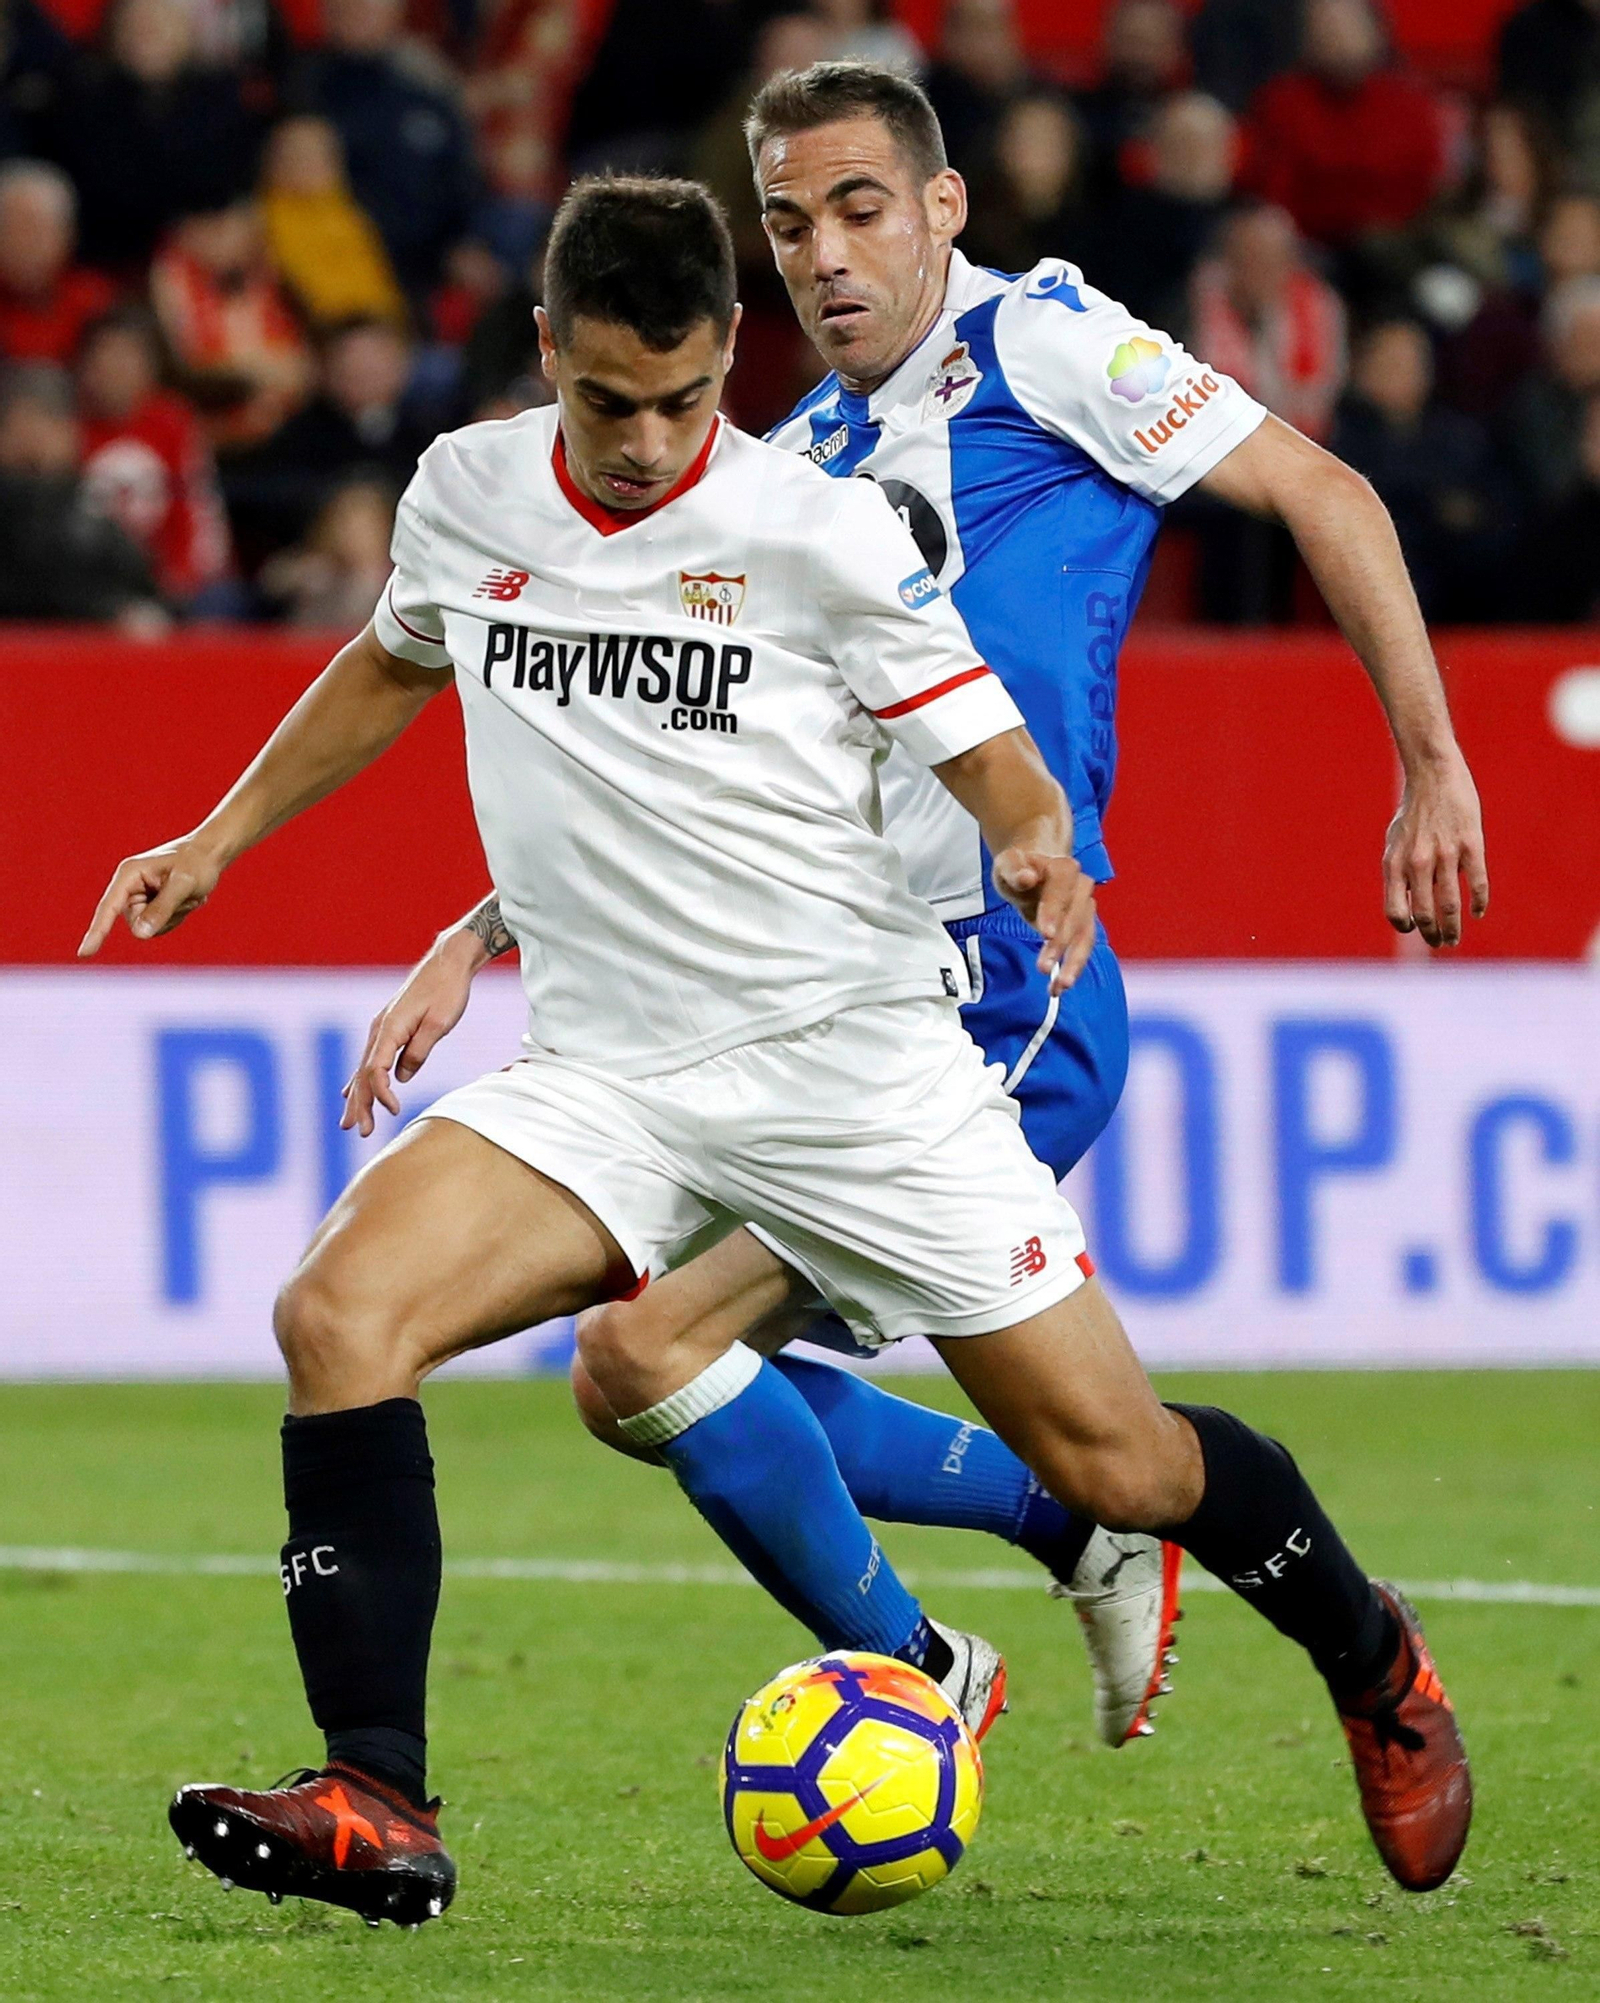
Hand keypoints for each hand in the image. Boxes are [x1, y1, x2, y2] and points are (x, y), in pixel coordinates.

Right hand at [78, 835, 224, 955]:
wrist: (209, 855)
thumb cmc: (197, 864)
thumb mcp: (184, 884)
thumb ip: (162, 908)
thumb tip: (139, 934)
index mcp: (129, 874)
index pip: (109, 908)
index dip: (97, 932)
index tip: (84, 954)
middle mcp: (128, 887)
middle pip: (137, 923)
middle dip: (164, 917)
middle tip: (185, 896)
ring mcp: (138, 898)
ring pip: (149, 928)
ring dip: (173, 917)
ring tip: (185, 895)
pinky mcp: (149, 906)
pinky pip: (159, 927)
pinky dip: (176, 918)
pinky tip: (184, 900)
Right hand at [341, 928, 479, 1136]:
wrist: (448, 962)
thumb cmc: (448, 991)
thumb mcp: (440, 1023)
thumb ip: (420, 1050)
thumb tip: (403, 1077)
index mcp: (390, 1028)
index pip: (376, 1070)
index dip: (382, 1094)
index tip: (394, 1111)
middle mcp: (379, 1029)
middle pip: (363, 1073)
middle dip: (360, 1104)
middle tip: (359, 1132)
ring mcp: (381, 1028)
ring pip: (363, 1068)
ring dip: (357, 1096)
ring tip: (349, 1122)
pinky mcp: (388, 1028)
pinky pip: (369, 1059)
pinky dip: (360, 1079)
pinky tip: (350, 1092)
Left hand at [992, 848, 1097, 994]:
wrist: (1034, 871)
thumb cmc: (1019, 868)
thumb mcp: (1008, 864)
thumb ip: (1014, 869)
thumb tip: (1027, 877)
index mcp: (1063, 868)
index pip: (1062, 889)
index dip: (1055, 911)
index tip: (1045, 933)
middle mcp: (1081, 887)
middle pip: (1075, 918)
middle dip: (1060, 944)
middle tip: (1043, 967)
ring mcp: (1085, 908)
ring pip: (1085, 938)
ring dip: (1073, 963)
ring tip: (1059, 986)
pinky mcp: (1083, 928)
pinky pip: (1081, 950)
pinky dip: (1071, 969)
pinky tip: (1057, 988)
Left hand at [1383, 748, 1488, 948]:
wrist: (1433, 776)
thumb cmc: (1413, 813)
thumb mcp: (1395, 844)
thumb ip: (1399, 874)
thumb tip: (1407, 906)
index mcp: (1395, 864)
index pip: (1396, 911)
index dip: (1406, 926)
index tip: (1415, 929)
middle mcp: (1417, 862)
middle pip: (1424, 915)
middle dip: (1433, 936)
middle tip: (1441, 943)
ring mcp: (1445, 854)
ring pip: (1450, 905)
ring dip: (1453, 929)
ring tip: (1454, 939)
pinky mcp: (1470, 844)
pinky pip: (1476, 883)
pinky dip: (1479, 903)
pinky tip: (1478, 912)